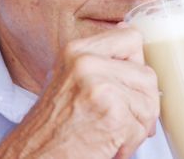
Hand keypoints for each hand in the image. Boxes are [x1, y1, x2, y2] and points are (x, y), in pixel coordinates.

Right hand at [0, 25, 159, 158]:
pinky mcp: (111, 113)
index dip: (137, 65)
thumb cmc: (51, 127)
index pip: (132, 39)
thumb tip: (130, 35)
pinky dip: (129, 144)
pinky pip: (142, 128)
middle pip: (147, 75)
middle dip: (141, 104)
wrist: (33, 157)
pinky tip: (107, 145)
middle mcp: (87, 63)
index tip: (127, 84)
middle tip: (119, 121)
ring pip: (150, 102)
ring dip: (136, 126)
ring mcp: (99, 86)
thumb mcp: (70, 78)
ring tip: (110, 133)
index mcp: (78, 50)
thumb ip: (101, 58)